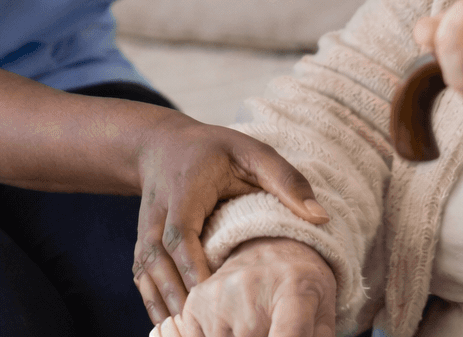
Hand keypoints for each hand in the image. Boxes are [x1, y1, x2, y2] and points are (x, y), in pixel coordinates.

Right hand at [134, 119, 329, 325]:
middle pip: (158, 257)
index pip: (182, 230)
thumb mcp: (253, 153)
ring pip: (146, 269)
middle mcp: (159, 211)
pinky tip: (173, 324)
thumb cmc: (216, 150)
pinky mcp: (143, 242)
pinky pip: (141, 276)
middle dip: (177, 292)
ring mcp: (146, 228)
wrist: (163, 145)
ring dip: (164, 302)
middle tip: (202, 323)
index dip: (192, 263)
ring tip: (188, 330)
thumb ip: (285, 180)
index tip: (211, 292)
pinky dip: (153, 301)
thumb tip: (321, 217)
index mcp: (186, 189)